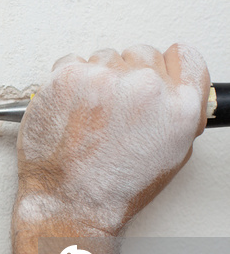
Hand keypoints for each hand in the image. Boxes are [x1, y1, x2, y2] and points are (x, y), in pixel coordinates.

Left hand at [14, 44, 209, 235]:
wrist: (69, 200)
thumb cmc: (115, 187)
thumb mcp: (171, 153)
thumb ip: (179, 113)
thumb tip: (174, 88)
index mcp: (180, 106)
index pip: (185, 56)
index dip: (168, 66)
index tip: (155, 74)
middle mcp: (146, 88)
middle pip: (141, 53)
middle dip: (129, 75)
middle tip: (113, 107)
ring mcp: (105, 79)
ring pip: (105, 56)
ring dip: (98, 77)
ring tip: (89, 113)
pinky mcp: (69, 77)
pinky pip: (73, 61)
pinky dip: (70, 80)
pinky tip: (70, 107)